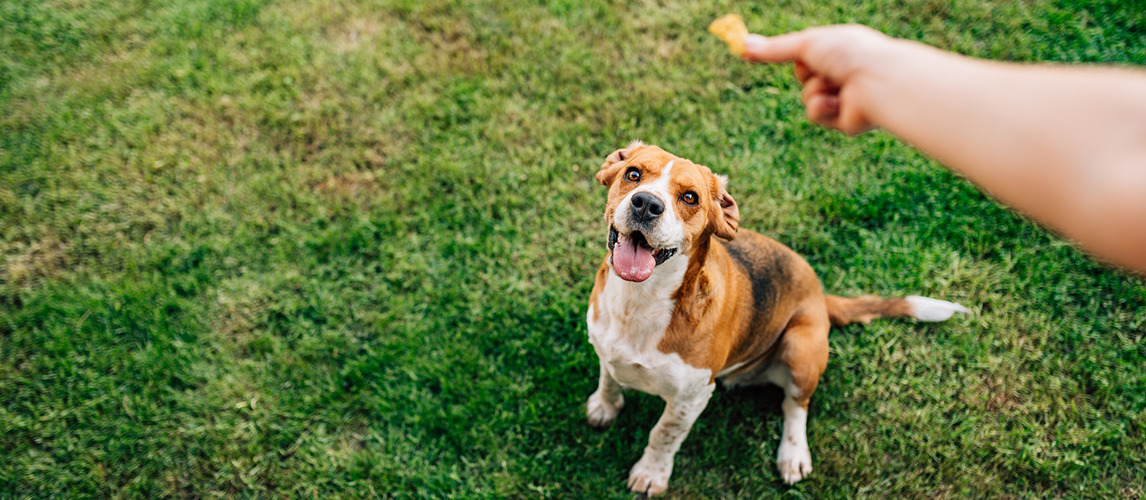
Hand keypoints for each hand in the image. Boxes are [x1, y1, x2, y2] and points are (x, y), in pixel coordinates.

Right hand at [740, 25, 900, 133]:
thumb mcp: (806, 45)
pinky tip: (839, 102)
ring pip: (808, 98)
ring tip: (836, 85)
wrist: (876, 81)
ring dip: (815, 91)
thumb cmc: (849, 54)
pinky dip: (823, 108)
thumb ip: (775, 49)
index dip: (798, 56)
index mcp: (840, 50)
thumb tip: (741, 44)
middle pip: (805, 78)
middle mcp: (844, 73)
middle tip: (823, 68)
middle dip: (808, 74)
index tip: (770, 55)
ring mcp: (845, 97)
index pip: (807, 55)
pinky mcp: (845, 121)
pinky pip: (817, 116)